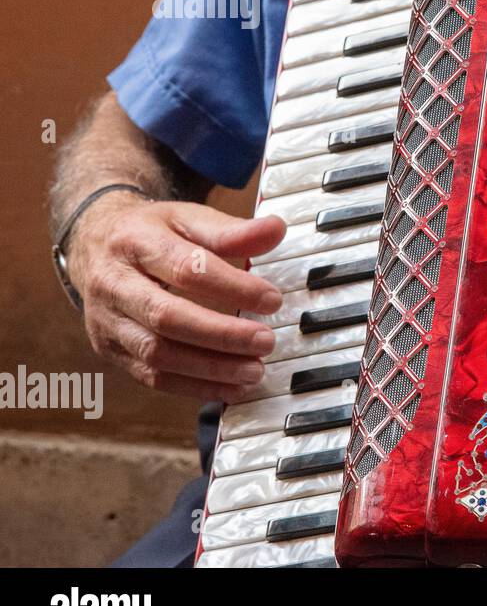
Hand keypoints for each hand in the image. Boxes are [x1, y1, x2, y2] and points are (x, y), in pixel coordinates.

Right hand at [67, 194, 285, 400]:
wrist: (90, 245)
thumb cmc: (149, 233)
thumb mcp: (186, 218)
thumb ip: (231, 230)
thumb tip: (276, 230)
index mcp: (135, 243)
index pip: (187, 269)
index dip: (233, 287)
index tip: (272, 299)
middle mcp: (114, 285)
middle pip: (167, 317)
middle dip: (221, 334)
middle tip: (265, 341)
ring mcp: (107, 322)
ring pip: (157, 354)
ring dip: (211, 368)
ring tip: (254, 369)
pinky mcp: (110, 350)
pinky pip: (152, 377)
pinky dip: (195, 386)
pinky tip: (231, 387)